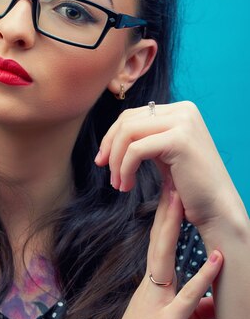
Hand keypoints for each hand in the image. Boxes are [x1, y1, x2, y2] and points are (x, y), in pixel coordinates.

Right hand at [94, 179, 222, 318]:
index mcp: (151, 285)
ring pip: (166, 257)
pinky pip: (187, 295)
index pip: (158, 244)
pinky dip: (203, 275)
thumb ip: (195, 311)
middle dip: (166, 211)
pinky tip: (216, 258)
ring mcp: (158, 300)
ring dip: (174, 228)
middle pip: (158, 241)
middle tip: (173, 180)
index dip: (165, 218)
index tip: (171, 192)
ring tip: (183, 201)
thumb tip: (215, 304)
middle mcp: (151, 286)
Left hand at [95, 101, 239, 230]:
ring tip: (118, 184)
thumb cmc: (189, 186)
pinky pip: (135, 150)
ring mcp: (183, 122)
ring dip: (116, 161)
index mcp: (180, 110)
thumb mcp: (164, 153)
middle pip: (127, 121)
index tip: (102, 160)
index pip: (132, 115)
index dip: (111, 137)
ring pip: (127, 134)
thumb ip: (145, 138)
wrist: (216, 207)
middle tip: (104, 170)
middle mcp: (184, 110)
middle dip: (110, 147)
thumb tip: (112, 135)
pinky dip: (125, 169)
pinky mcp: (179, 140)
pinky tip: (127, 185)